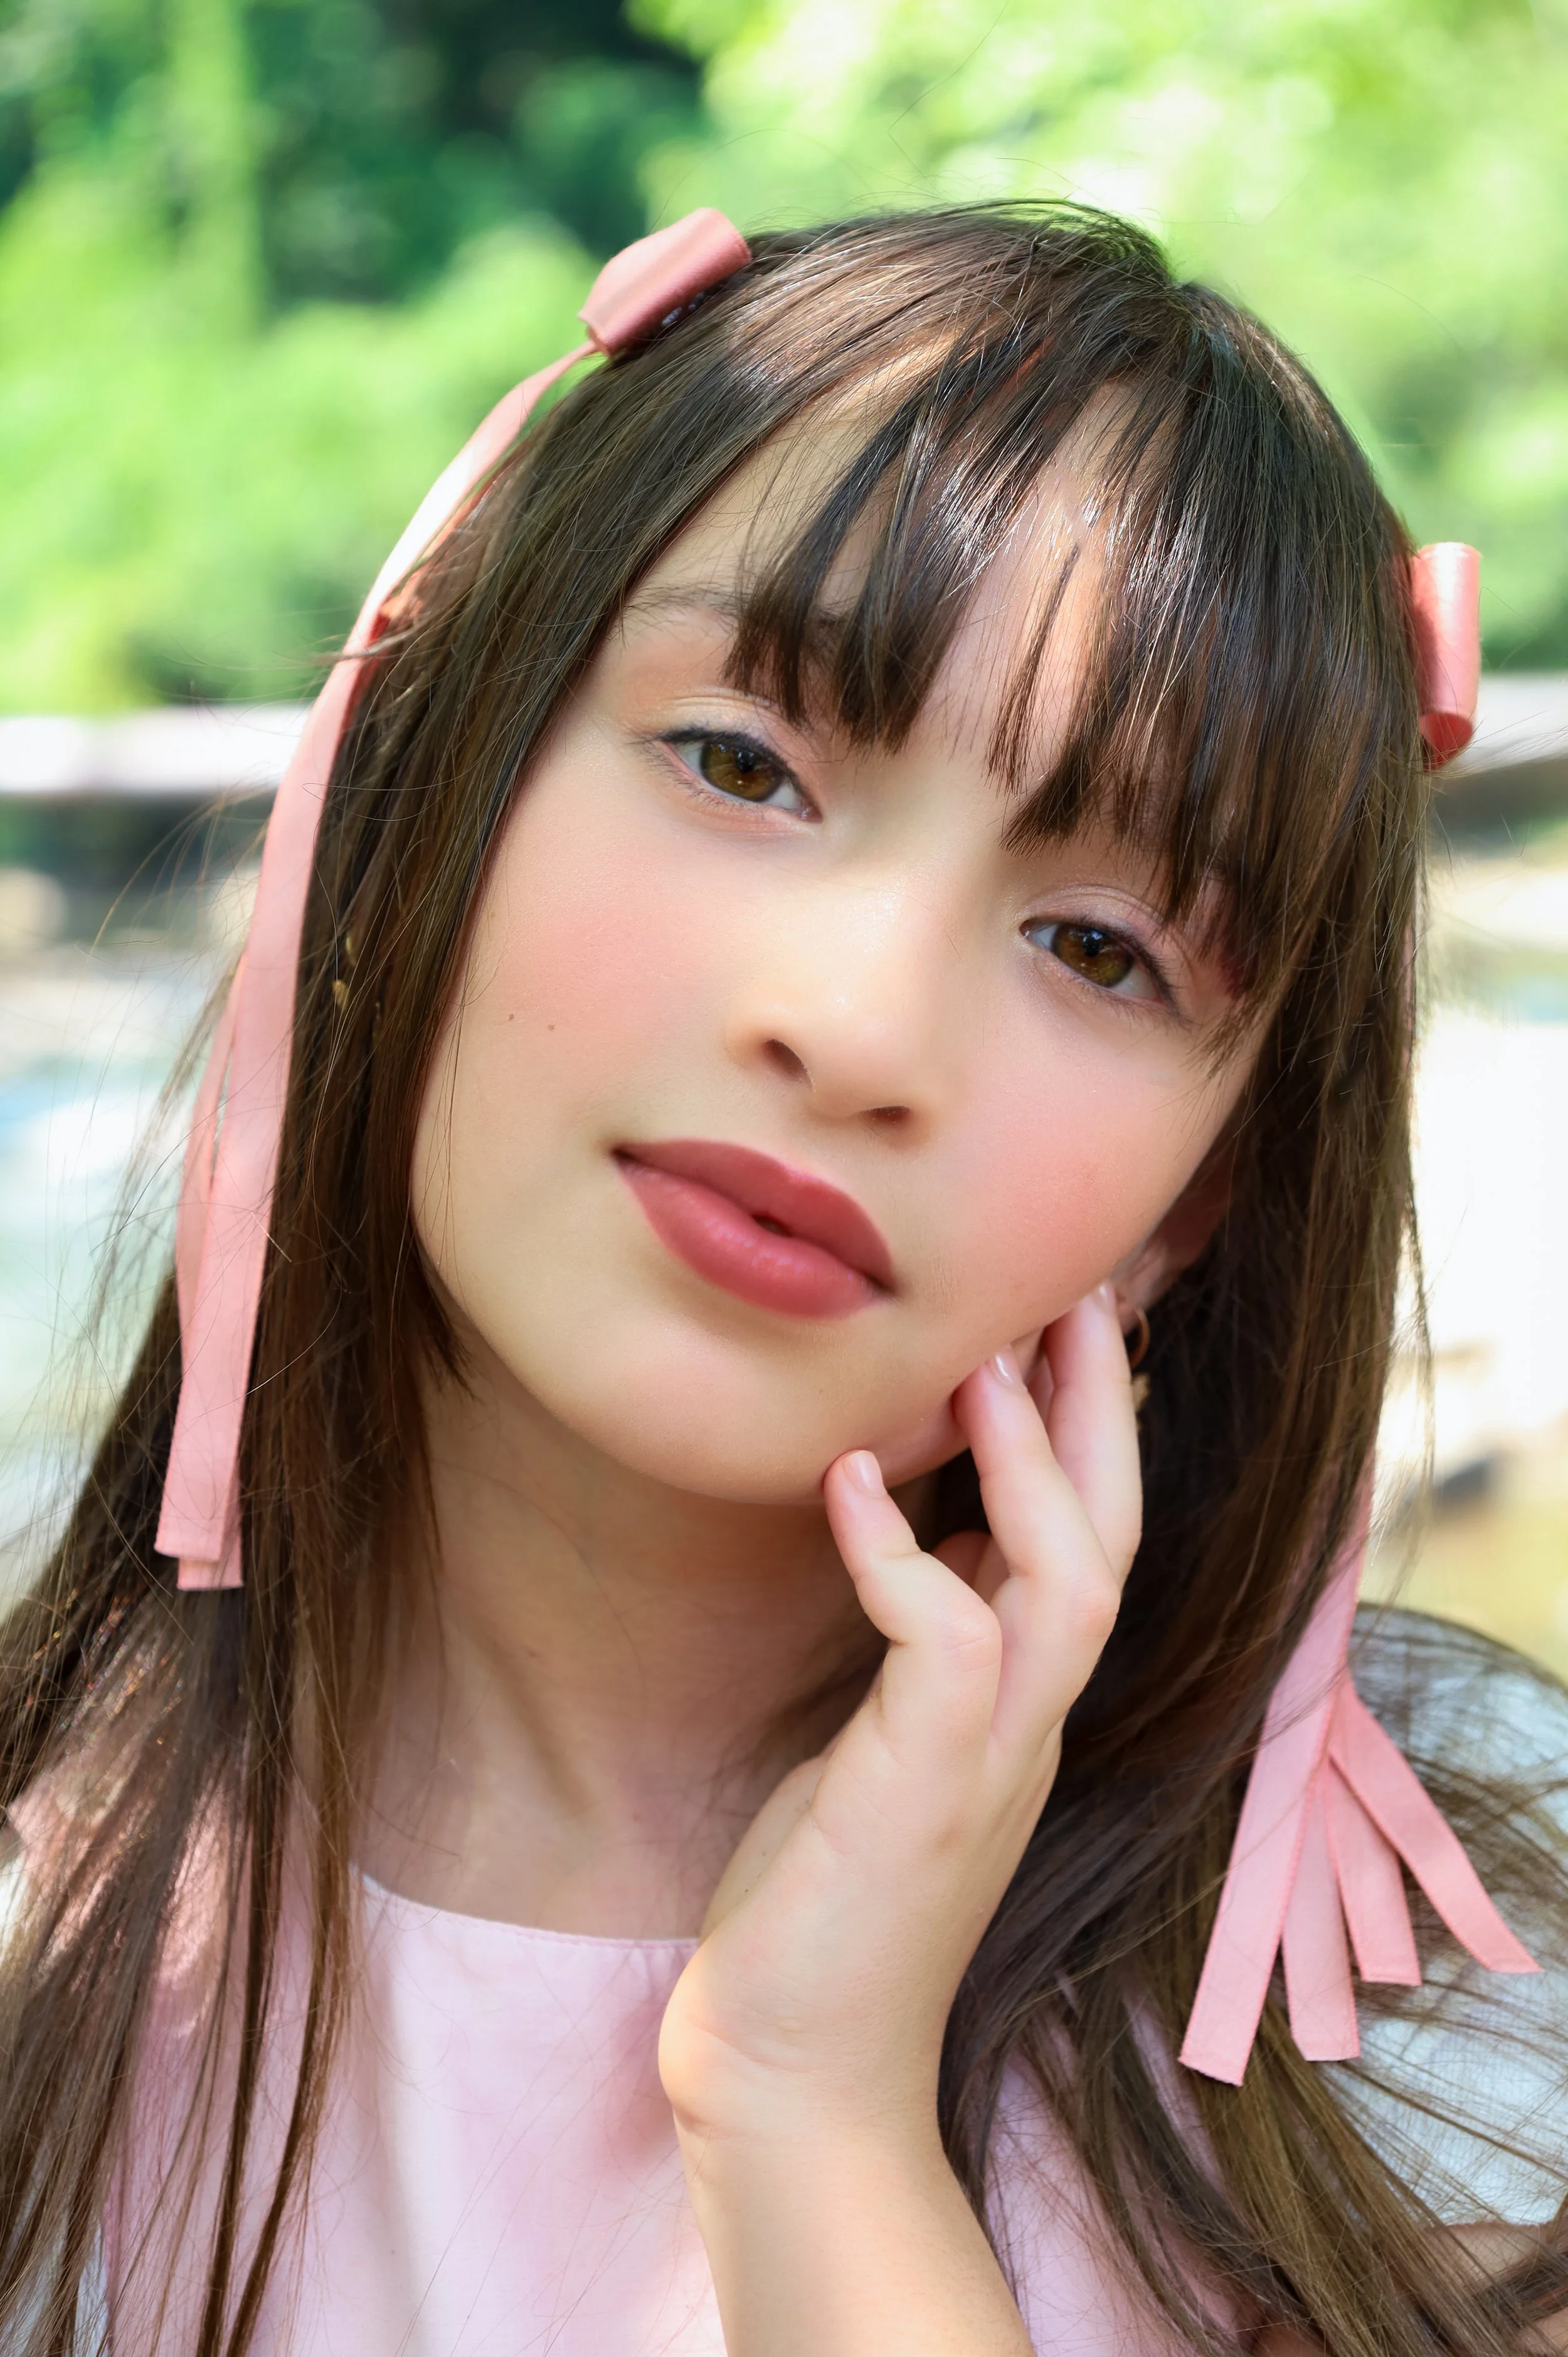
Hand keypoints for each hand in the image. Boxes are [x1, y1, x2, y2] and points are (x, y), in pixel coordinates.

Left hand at [657, 1281, 1140, 2155]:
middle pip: (1112, 1543)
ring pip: (1068, 1584)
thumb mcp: (884, 1743)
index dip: (1088, 1435)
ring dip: (1032, 1468)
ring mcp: (988, 1764)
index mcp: (1022, 1710)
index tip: (1060, 1327)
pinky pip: (943, 1644)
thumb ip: (923, 1649)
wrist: (794, 2072)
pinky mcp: (922, 1791)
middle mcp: (1030, 1728)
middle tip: (1070, 1294)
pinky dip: (902, 1555)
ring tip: (983, 1362)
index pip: (1091, 1546)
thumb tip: (921, 1533)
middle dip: (1097, 1416)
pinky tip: (848, 1483)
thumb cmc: (823, 1899)